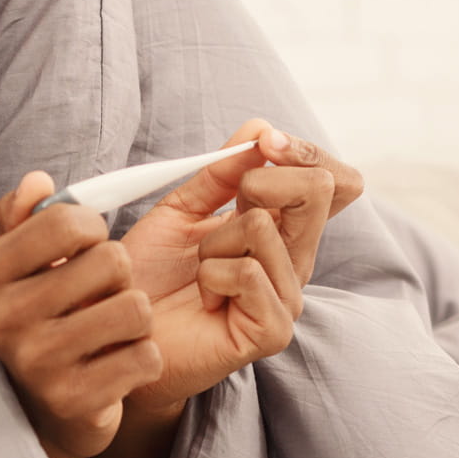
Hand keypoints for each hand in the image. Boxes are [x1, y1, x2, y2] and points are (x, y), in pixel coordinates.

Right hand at [0, 171, 163, 457]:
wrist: (38, 410)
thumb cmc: (38, 318)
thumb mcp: (19, 264)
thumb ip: (24, 217)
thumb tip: (37, 182)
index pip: (66, 220)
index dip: (93, 229)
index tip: (86, 248)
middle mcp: (4, 317)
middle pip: (112, 261)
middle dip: (120, 277)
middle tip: (99, 298)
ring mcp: (37, 362)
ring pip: (135, 308)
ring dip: (136, 318)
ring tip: (111, 330)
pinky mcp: (74, 400)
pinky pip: (146, 357)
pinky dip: (143, 358)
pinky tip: (116, 364)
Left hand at [119, 120, 362, 413]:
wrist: (124, 329)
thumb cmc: (153, 273)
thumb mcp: (183, 207)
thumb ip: (222, 170)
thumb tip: (262, 128)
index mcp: (285, 228)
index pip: (334, 179)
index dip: (306, 151)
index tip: (265, 142)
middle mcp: (297, 260)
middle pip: (319, 189)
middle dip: (259, 180)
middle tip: (226, 209)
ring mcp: (289, 296)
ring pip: (264, 227)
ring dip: (213, 240)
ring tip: (199, 271)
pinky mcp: (273, 329)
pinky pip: (248, 272)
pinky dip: (212, 275)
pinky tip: (204, 299)